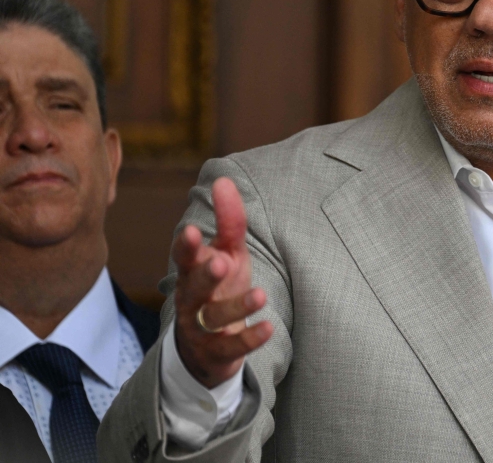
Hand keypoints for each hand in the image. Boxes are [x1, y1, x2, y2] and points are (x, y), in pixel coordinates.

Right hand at [172, 177, 273, 387]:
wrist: (205, 347)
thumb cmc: (219, 288)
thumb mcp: (227, 253)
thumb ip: (228, 221)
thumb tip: (224, 180)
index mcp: (192, 272)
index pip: (184, 257)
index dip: (186, 247)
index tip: (192, 232)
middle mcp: (191, 300)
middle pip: (194, 287)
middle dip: (206, 275)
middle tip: (221, 262)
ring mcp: (201, 328)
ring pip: (214, 318)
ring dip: (237, 306)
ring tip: (261, 294)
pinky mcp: (217, 352)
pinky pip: (231, 347)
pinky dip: (250, 338)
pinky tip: (269, 328)